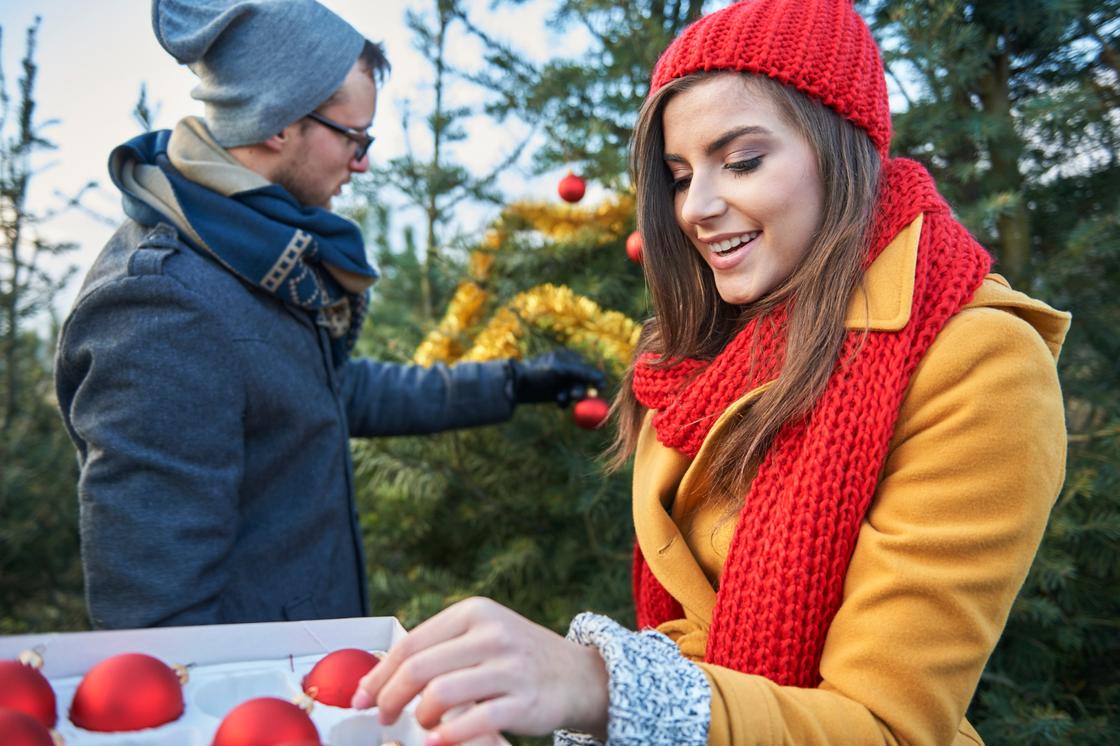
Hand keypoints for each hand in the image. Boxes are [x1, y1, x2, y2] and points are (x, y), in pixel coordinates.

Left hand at [353, 597, 608, 745]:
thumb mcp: (483, 635)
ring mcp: (510, 667)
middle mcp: (492, 634)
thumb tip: (380, 674)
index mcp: (475, 613)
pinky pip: (473, 720)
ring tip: (421, 725)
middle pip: (419, 668)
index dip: (379, 674)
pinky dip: (447, 736)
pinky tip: (437, 741)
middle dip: (390, 697)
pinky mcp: (524, 701)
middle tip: (383, 716)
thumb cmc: (518, 657)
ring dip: (420, 717)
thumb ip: (440, 648)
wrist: (579, 675)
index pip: (411, 643)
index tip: (361, 697)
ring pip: (441, 694)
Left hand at [508, 349, 606, 407]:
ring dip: (571, 397)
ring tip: (559, 397)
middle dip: (580, 390)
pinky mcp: (556, 393)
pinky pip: (568, 400)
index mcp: (570, 357)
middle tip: (574, 396)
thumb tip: (602, 378)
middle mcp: (568, 368)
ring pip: (576, 393)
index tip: (600, 388)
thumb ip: (581, 372)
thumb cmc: (537, 373)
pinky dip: (564, 402)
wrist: (515, 385)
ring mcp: (562, 381)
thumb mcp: (560, 370)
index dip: (595, 379)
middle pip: (584, 382)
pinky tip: (556, 401)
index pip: (589, 368)